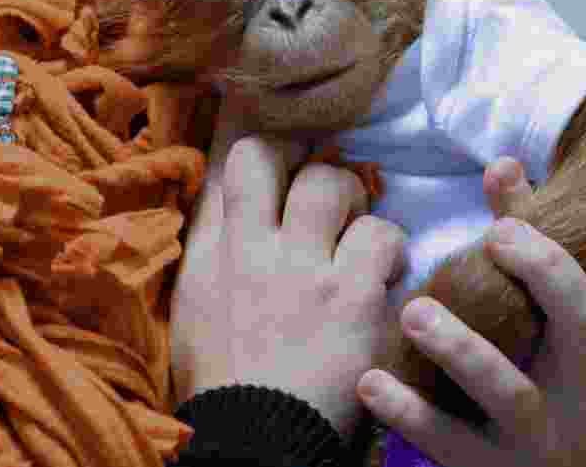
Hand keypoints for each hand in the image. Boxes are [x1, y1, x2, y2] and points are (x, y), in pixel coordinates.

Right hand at [170, 95, 406, 436]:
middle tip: (329, 198)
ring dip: (354, 203)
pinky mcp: (354, 297)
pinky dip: (389, 249)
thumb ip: (212, 244)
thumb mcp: (195, 304)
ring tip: (361, 237)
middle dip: (310, 164)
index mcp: (213, 249)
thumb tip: (230, 192)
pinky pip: (383, 235)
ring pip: (336, 183)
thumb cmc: (224, 377)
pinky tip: (384, 275)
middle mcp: (253, 247)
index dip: (270, 148)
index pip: (236, 160)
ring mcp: (305, 268)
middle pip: (281, 153)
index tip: (290, 164)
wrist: (258, 441)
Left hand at [358, 158, 585, 466]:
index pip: (578, 310)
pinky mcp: (475, 466)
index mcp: (573, 357)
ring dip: (456, 352)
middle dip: (501, 309)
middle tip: (445, 276)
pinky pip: (443, 442)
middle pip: (544, 361)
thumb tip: (503, 164)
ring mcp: (516, 441)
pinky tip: (368, 381)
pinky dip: (406, 411)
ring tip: (410, 312)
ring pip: (499, 400)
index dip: (547, 268)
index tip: (501, 231)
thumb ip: (520, 238)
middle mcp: (555, 401)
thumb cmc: (537, 367)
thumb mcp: (540, 314)